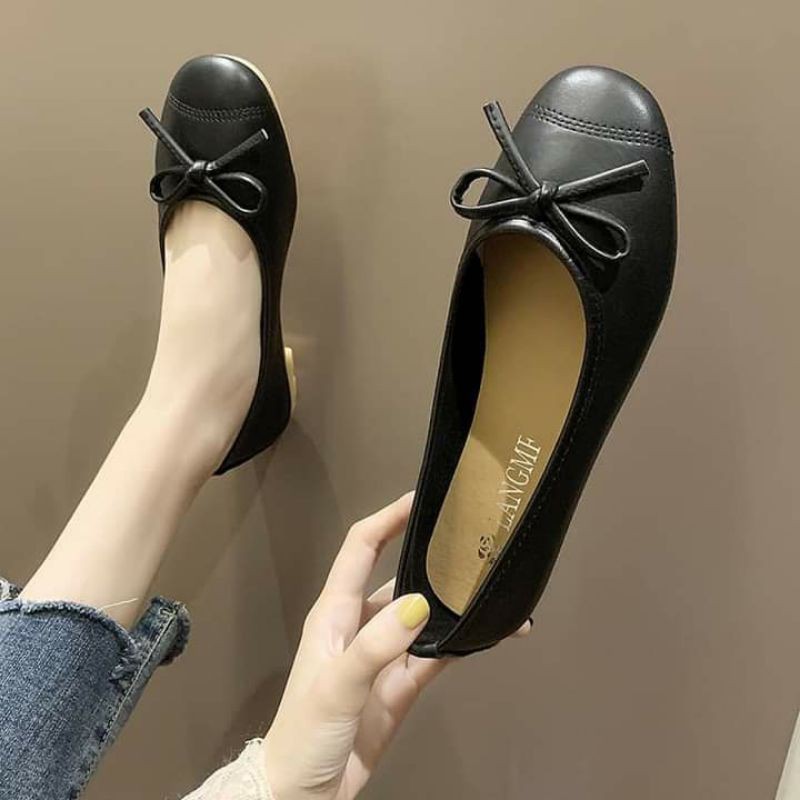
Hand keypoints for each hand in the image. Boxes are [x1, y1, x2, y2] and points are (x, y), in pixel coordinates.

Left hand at [262, 492, 530, 799]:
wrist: (303, 796)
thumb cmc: (304, 735)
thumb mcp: (336, 685)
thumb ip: (376, 645)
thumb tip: (421, 603)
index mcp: (334, 613)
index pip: (362, 547)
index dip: (388, 518)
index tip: (421, 499)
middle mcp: (360, 625)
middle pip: (399, 574)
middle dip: (430, 553)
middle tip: (468, 537)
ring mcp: (384, 655)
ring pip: (425, 615)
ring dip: (454, 601)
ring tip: (491, 583)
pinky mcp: (401, 685)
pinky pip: (437, 654)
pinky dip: (462, 642)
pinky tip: (490, 632)